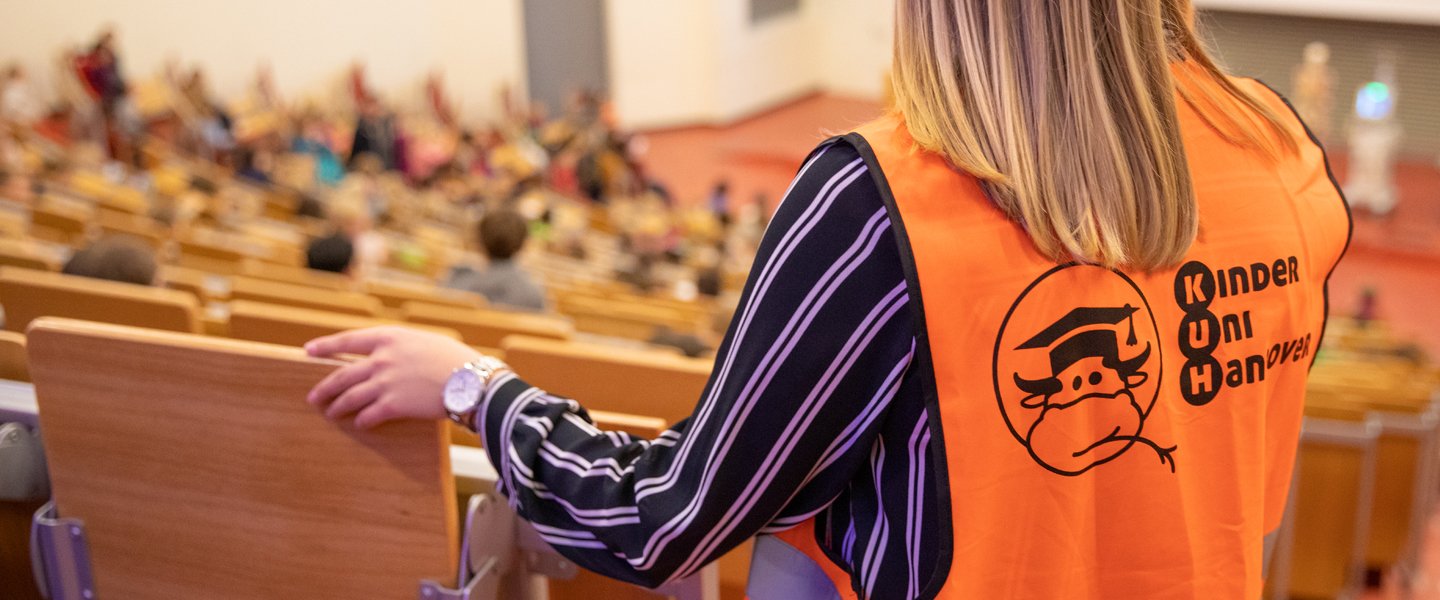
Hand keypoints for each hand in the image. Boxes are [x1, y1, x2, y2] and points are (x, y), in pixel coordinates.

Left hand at [304, 326, 481, 428]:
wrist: (471, 380)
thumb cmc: (455, 359)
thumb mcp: (424, 341)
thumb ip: (401, 347)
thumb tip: (387, 356)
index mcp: (389, 337)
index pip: (347, 340)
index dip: (326, 346)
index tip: (309, 350)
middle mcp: (381, 359)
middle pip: (342, 375)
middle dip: (325, 387)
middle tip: (314, 396)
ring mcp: (385, 382)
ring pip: (350, 397)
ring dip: (338, 407)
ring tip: (331, 413)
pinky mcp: (393, 405)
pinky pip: (368, 416)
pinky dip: (362, 421)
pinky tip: (361, 424)